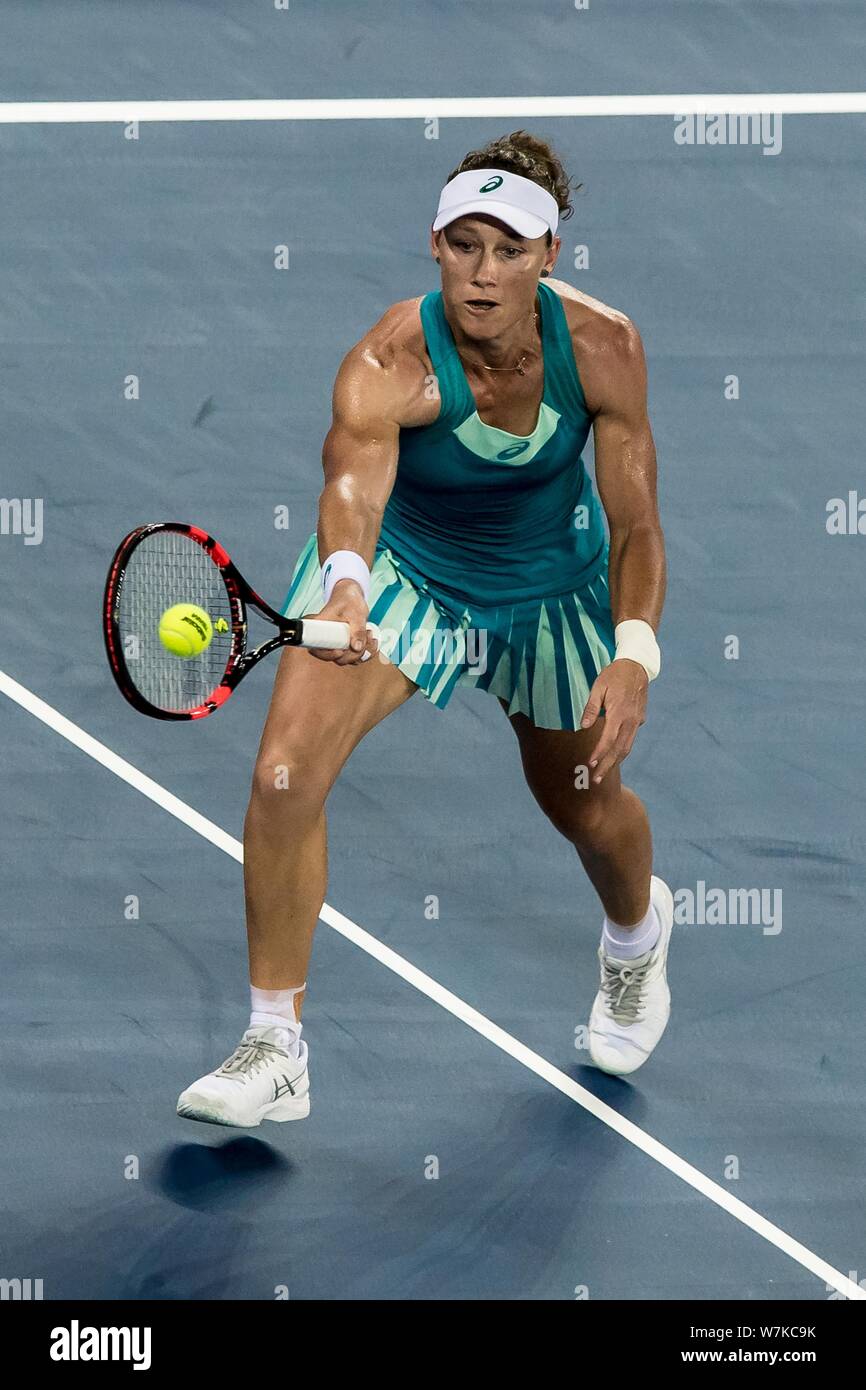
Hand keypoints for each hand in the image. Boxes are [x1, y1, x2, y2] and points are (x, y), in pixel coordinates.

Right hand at [307, 580, 378, 665]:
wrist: (352, 598)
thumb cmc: (349, 601)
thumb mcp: (356, 613)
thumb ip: (357, 630)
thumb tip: (356, 648)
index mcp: (320, 627)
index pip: (316, 648)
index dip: (327, 654)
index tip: (340, 651)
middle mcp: (325, 639)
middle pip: (335, 657)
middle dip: (353, 654)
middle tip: (365, 638)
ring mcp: (336, 644)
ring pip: (347, 659)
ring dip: (362, 653)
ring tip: (369, 634)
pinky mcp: (345, 647)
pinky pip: (355, 657)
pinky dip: (367, 653)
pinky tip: (372, 641)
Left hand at [580, 659, 647, 783]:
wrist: (637, 666)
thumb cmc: (614, 675)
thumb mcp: (598, 687)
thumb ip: (591, 707)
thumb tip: (583, 726)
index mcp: (619, 712)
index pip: (609, 739)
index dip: (599, 753)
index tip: (590, 764)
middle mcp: (631, 720)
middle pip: (620, 749)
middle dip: (607, 765)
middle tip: (596, 780)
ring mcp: (637, 721)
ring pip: (627, 746)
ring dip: (615, 761)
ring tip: (603, 773)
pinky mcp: (640, 719)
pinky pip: (630, 739)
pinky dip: (622, 750)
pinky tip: (613, 757)